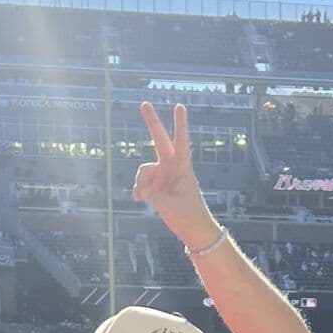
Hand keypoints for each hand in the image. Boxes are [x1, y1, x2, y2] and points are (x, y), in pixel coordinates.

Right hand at [134, 101, 215, 245]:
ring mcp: (163, 176)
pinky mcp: (156, 187)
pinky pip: (141, 184)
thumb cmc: (189, 216)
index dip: (180, 124)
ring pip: (144, 171)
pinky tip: (140, 200)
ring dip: (142, 183)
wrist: (193, 229)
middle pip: (160, 140)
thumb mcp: (171, 206)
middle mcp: (171, 168)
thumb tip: (142, 192)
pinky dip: (139, 190)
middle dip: (152, 122)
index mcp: (183, 168)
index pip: (182, 141)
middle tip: (144, 103)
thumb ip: (154, 196)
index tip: (179, 106)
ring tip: (145, 198)